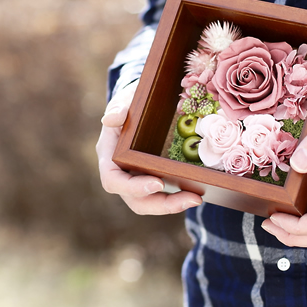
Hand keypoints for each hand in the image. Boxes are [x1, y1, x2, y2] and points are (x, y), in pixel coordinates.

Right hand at [96, 81, 201, 214]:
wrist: (141, 106)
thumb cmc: (130, 103)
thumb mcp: (123, 101)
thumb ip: (117, 108)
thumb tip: (111, 118)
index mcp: (109, 156)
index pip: (113, 180)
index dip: (133, 187)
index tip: (158, 183)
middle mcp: (121, 174)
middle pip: (135, 201)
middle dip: (162, 204)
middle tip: (190, 199)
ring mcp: (137, 179)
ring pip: (150, 203)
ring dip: (173, 205)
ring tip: (196, 199)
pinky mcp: (153, 179)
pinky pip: (162, 196)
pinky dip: (178, 197)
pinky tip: (197, 194)